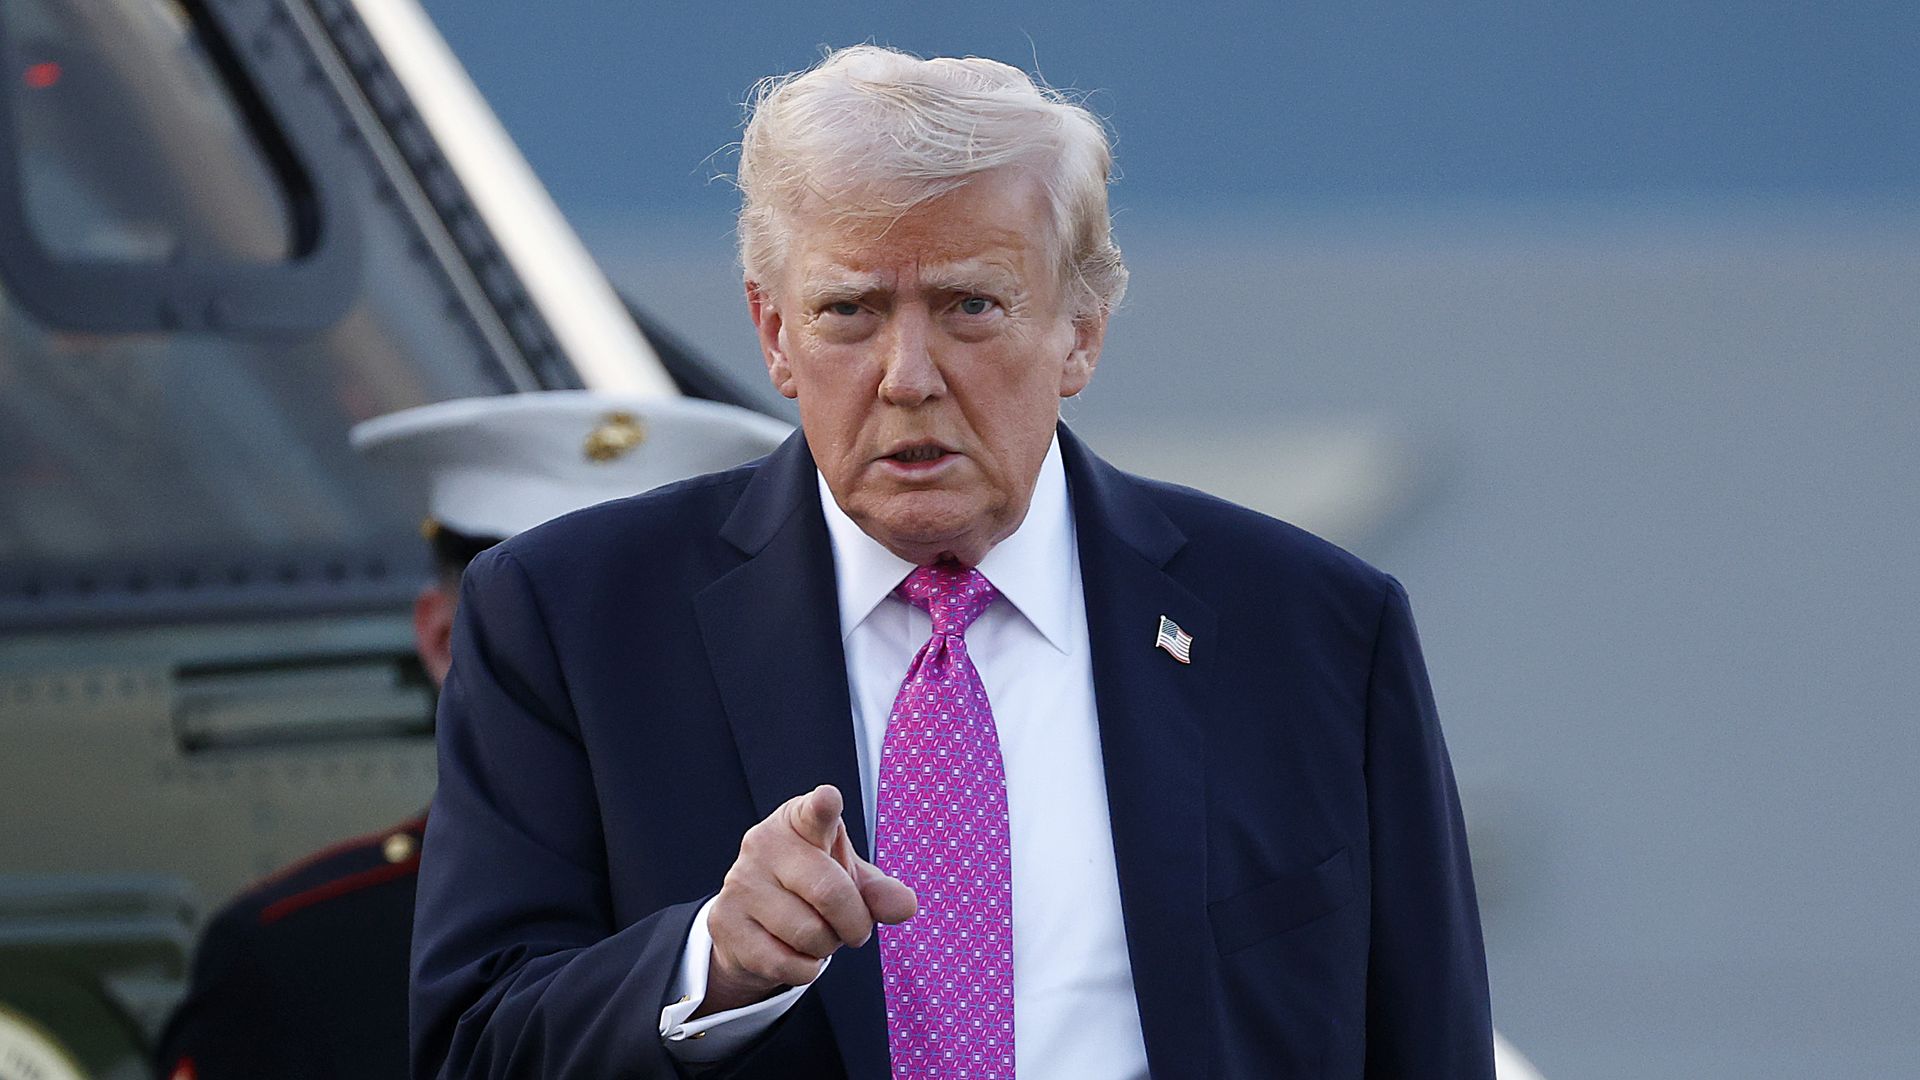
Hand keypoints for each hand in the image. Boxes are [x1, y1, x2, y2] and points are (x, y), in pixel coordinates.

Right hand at [698, 784, 916, 1016]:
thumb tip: (905, 905)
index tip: (828, 799)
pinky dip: (804, 969)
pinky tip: (794, 952)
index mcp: (799, 821)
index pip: (815, 812)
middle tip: (854, 929)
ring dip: (827, 947)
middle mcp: (764, 844)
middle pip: (829, 892)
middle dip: (855, 923)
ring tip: (816, 933)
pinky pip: (786, 963)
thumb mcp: (849, 881)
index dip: (823, 807)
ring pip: (809, 933)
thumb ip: (879, 892)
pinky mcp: (724, 922)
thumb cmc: (811, 890)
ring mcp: (740, 882)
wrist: (752, 923)